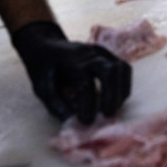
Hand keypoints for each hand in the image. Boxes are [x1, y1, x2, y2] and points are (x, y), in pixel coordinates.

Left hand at [11, 21, 131, 123]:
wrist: (47, 44)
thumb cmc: (44, 68)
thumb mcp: (42, 87)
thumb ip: (56, 105)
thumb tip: (72, 122)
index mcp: (71, 62)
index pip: (85, 83)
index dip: (88, 104)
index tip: (85, 122)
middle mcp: (89, 54)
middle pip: (110, 71)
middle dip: (112, 96)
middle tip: (107, 115)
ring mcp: (102, 52)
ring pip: (121, 68)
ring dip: (120, 91)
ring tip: (113, 109)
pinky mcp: (109, 55)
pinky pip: (123, 68)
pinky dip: (124, 85)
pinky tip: (117, 99)